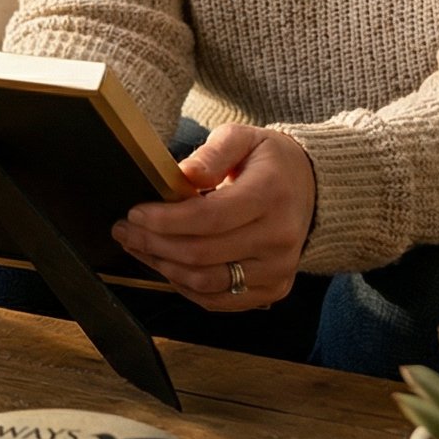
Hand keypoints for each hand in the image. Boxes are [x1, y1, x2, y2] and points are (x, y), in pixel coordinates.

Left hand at [112, 124, 314, 311]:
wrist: (312, 188)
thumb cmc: (270, 162)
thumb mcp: (243, 138)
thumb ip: (212, 153)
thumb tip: (184, 173)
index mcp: (271, 195)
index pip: (209, 218)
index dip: (165, 220)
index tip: (135, 213)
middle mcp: (279, 238)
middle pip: (202, 254)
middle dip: (153, 244)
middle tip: (125, 229)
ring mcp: (278, 269)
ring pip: (206, 283)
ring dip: (163, 267)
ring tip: (139, 246)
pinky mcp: (273, 289)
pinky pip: (219, 300)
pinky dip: (185, 286)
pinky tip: (167, 265)